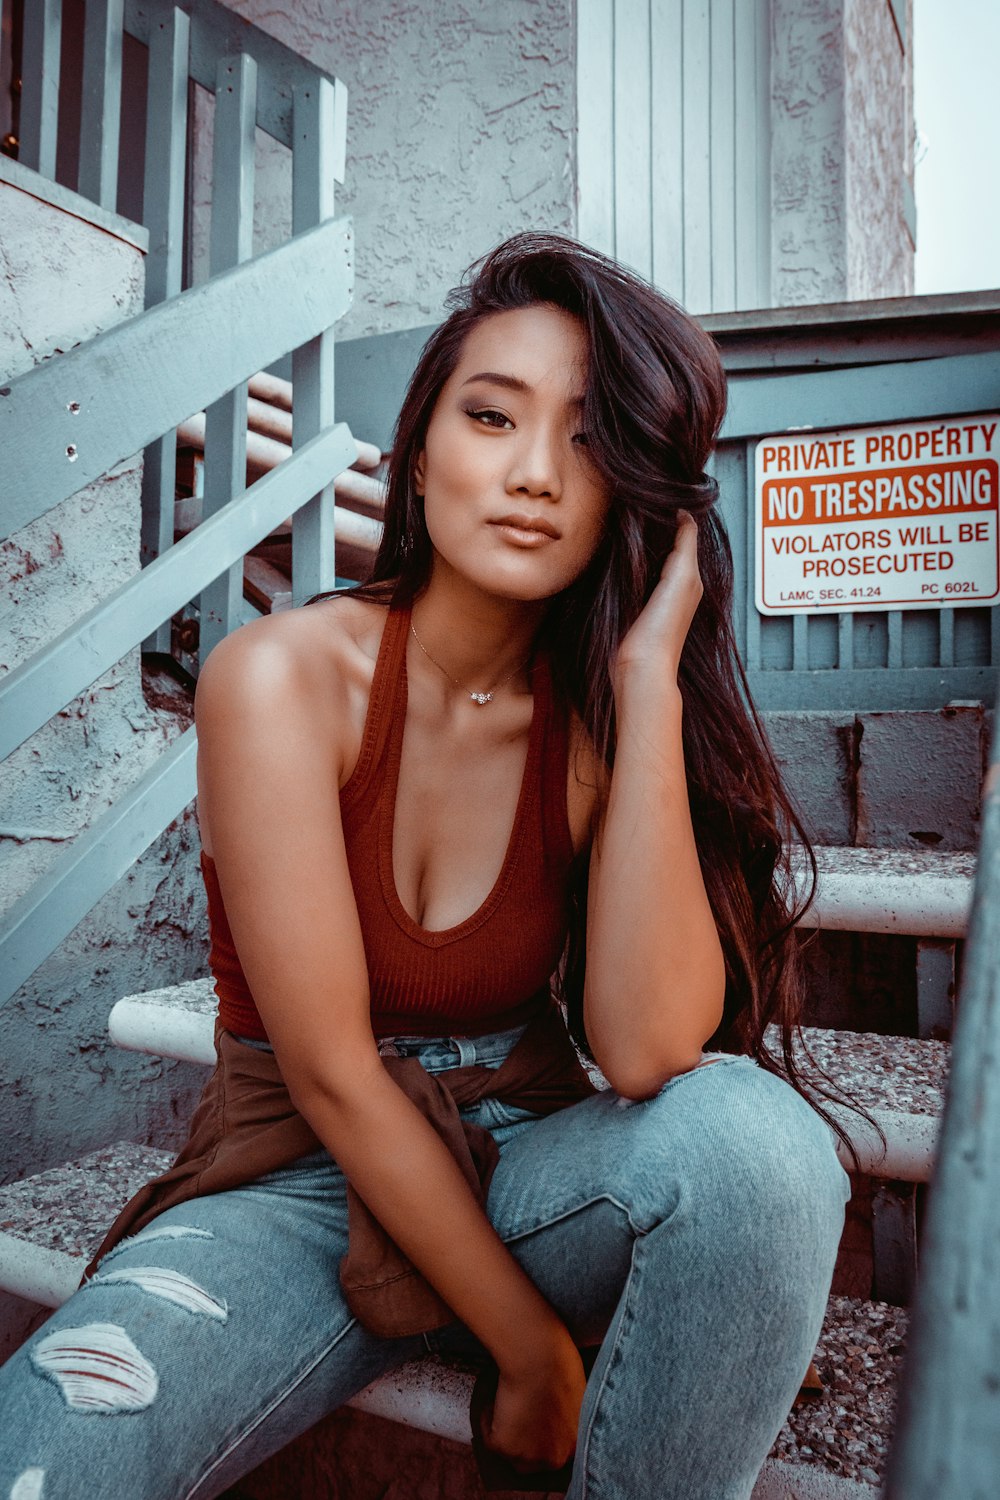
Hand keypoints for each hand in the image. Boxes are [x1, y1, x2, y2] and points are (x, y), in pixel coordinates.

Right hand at [485, 1331, 587, 1473]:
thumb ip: (565, 1419)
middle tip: (514, 1420)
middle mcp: (553, 1459)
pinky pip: (489, 1439)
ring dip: (505, 1432)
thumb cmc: (560, 1364)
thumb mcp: (573, 1398)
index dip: (541, 1442)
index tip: (532, 1429)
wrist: (539, 1357)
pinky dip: (487, 1420)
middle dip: (522, 1444)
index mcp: (575, 1447)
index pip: (555, 1458)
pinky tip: (496, 1400)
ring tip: (505, 1405)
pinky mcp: (504, 1447)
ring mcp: (528, 1457)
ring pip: (509, 1453)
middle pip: (531, 1464)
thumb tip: (549, 1420)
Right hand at [614, 509, 701, 690]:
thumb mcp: (682, 578)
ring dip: (639, 539)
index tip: (657, 493)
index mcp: (689, 578)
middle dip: (654, 523)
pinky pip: (633, 572)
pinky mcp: (633, 606)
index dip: (672, 514)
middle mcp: (675, 585)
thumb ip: (685, 544)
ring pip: (648, 557)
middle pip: (665, 544)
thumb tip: (684, 513)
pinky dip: (628, 557)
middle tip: (636, 499)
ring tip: (625, 517)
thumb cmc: (664, 627)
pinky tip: (615, 549)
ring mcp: (652, 596)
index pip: (683, 535)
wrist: (641, 667)